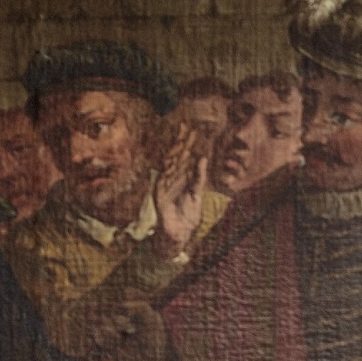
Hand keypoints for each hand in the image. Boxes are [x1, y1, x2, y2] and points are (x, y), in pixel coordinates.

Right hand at [152, 124, 213, 253]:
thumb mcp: (197, 192)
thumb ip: (199, 176)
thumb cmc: (188, 214)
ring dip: (174, 153)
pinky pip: (162, 180)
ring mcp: (164, 185)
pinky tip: (171, 161)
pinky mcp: (159, 194)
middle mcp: (172, 178)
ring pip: (169, 165)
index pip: (185, 156)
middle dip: (180, 142)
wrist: (180, 233)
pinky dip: (166, 170)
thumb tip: (203, 159)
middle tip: (186, 127)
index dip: (188, 143)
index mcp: (182, 177)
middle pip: (176, 157)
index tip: (193, 130)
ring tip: (180, 141)